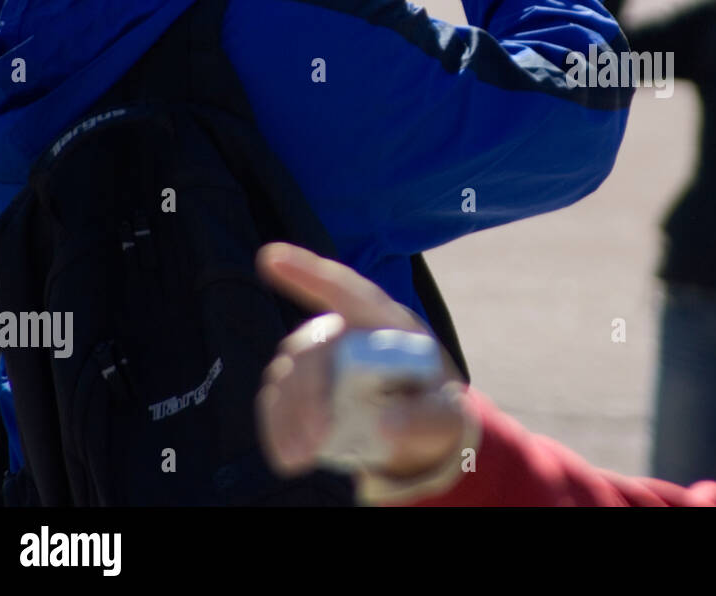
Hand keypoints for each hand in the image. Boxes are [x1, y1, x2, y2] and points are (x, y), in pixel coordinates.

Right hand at [255, 243, 467, 484]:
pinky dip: (278, 428)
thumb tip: (384, 423)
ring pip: (289, 374)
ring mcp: (322, 361)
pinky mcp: (303, 391)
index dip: (308, 272)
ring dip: (288, 415)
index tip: (270, 258)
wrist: (420, 429)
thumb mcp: (445, 415)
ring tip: (301, 457)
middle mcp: (349, 334)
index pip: (346, 291)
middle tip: (315, 438)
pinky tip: (289, 456)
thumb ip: (423, 417)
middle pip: (315, 345)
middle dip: (307, 390)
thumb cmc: (434, 408)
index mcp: (388, 325)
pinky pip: (277, 401)